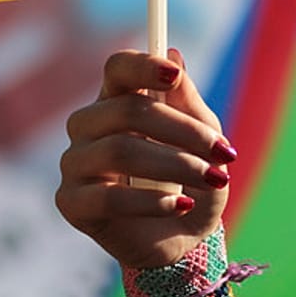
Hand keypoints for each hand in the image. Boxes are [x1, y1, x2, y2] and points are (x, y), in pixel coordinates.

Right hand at [56, 50, 235, 268]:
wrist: (182, 242)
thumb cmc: (190, 184)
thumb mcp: (204, 143)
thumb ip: (188, 104)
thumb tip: (173, 54)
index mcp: (117, 101)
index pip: (117, 68)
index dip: (142, 66)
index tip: (174, 76)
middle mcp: (88, 127)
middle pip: (125, 110)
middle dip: (183, 131)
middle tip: (224, 153)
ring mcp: (74, 163)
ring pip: (119, 151)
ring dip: (175, 165)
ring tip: (213, 180)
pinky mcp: (71, 203)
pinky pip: (107, 196)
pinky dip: (151, 202)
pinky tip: (180, 206)